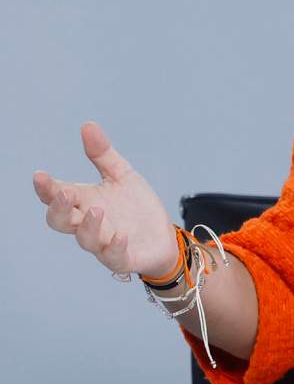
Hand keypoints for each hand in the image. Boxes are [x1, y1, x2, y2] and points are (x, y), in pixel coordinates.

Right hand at [33, 122, 179, 277]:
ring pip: (85, 239)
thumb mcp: (121, 175)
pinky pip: (114, 257)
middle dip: (59, 208)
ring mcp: (103, 242)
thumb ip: (102, 154)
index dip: (46, 188)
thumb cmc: (135, 206)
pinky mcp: (122, 258)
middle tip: (65, 192)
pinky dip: (115, 246)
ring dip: (88, 225)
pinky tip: (121, 235)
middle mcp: (88, 224)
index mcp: (83, 202)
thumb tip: (87, 125)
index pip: (56, 196)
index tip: (40, 176)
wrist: (162, 235)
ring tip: (97, 209)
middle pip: (60, 221)